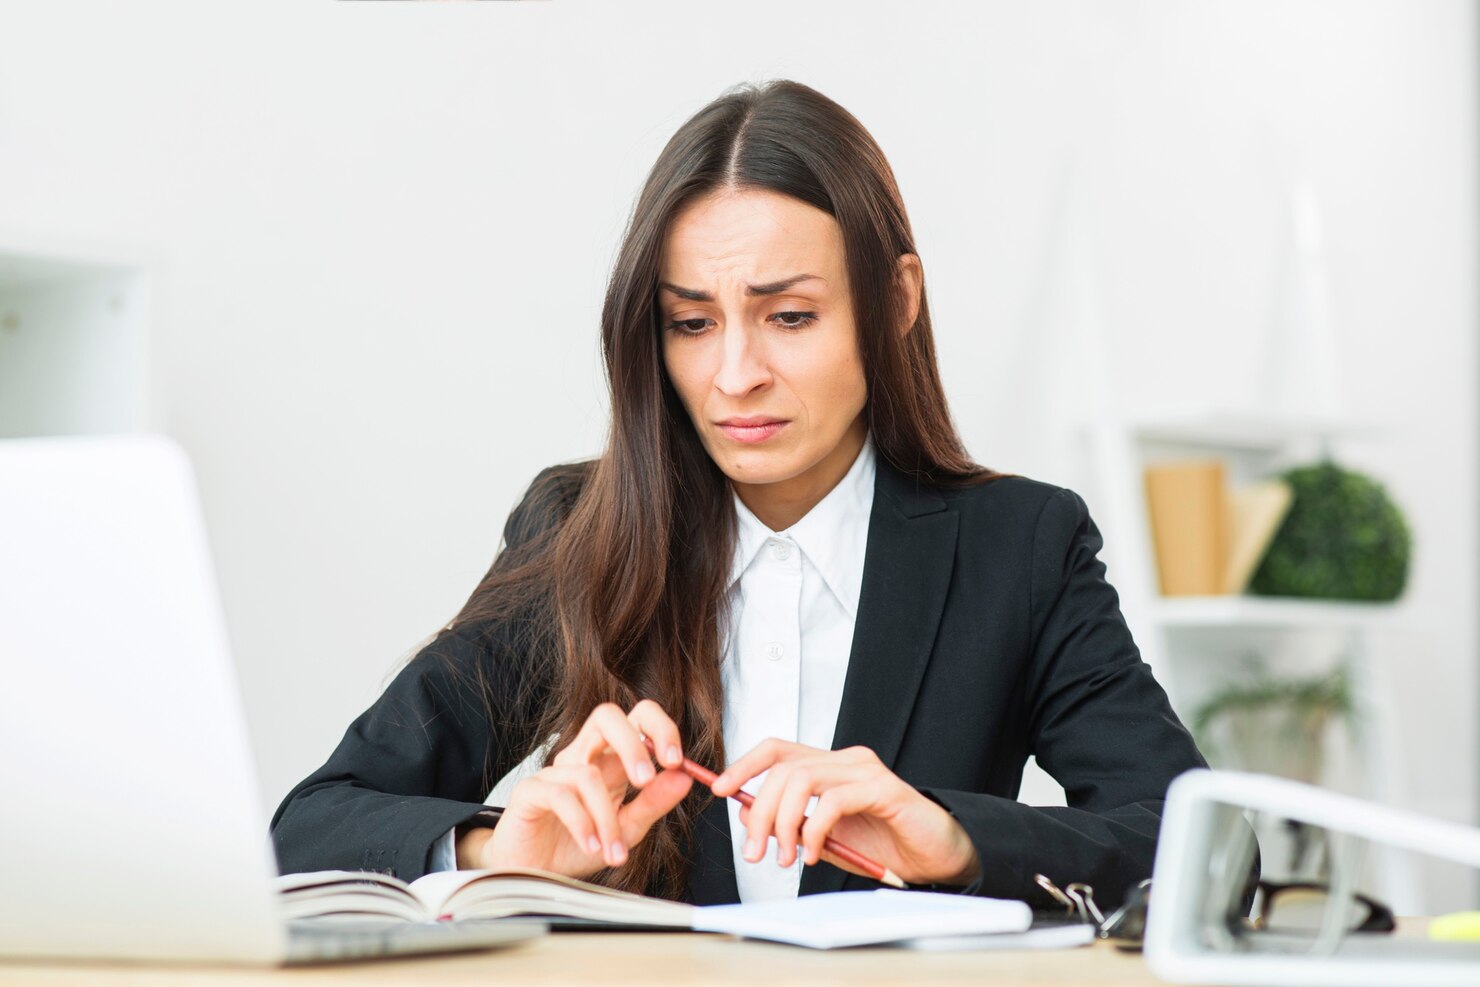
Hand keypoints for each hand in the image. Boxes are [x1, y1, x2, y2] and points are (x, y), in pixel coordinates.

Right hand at [462, 699, 692, 877]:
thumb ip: (653, 803)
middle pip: (606, 716)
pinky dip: (582, 824)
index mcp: (610, 759)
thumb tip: (685, 778)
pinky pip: (561, 795)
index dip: (659, 728)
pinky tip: (592, 846)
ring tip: (615, 853)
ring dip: (607, 817)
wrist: (534, 874)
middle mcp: (582, 756)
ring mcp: (555, 771)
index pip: (636, 719)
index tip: (677, 761)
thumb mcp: (627, 830)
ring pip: (587, 773)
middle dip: (632, 744)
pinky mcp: (531, 790)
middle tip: (646, 780)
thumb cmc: (578, 846)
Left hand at [711, 740, 980, 886]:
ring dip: (783, 823)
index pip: (777, 750)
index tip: (718, 789)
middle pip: (783, 769)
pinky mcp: (884, 789)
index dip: (743, 765)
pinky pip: (833, 802)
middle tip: (754, 851)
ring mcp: (866, 771)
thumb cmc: (885, 846)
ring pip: (802, 780)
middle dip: (759, 811)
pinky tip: (817, 855)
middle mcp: (846, 760)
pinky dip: (815, 831)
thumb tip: (746, 815)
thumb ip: (792, 823)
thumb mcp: (826, 838)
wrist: (938, 858)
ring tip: (784, 856)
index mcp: (830, 767)